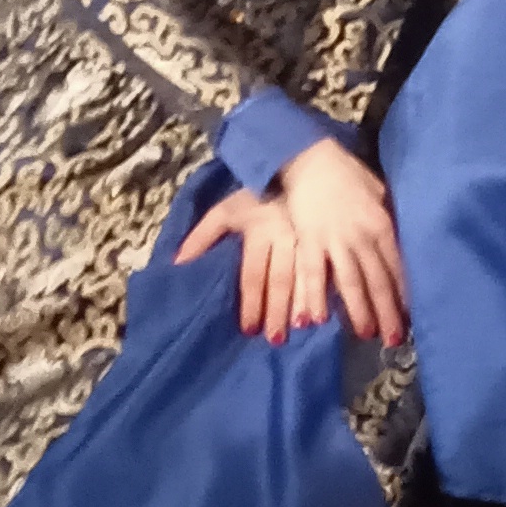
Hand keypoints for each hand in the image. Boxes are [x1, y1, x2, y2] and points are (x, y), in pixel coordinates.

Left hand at [175, 184, 329, 340]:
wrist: (298, 167)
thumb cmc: (256, 197)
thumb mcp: (227, 210)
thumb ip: (202, 236)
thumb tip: (177, 264)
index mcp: (260, 231)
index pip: (253, 273)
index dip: (251, 302)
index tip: (249, 329)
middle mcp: (285, 237)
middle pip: (281, 279)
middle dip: (278, 311)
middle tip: (274, 338)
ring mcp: (309, 239)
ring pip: (308, 276)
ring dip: (305, 304)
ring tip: (304, 327)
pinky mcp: (326, 238)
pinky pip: (328, 268)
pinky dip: (326, 290)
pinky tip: (326, 309)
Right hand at [277, 135, 407, 343]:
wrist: (310, 159)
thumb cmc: (347, 175)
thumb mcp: (378, 193)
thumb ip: (387, 219)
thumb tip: (399, 242)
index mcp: (382, 224)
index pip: (398, 266)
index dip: (404, 293)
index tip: (411, 316)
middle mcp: (362, 237)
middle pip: (378, 280)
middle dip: (387, 312)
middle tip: (394, 339)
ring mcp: (335, 241)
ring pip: (351, 282)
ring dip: (359, 311)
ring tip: (367, 335)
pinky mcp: (309, 242)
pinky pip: (314, 274)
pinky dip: (315, 297)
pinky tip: (316, 319)